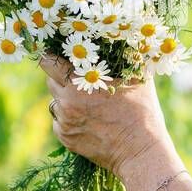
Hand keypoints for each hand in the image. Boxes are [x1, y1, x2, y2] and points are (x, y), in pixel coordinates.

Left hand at [40, 55, 172, 177]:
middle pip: (49, 80)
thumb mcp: (136, 77)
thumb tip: (117, 39)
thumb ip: (122, 58)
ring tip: (88, 103)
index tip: (57, 55)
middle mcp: (67, 101)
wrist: (140, 151)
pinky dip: (68, 119)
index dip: (51, 56)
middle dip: (60, 77)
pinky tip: (89, 121)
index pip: (48, 62)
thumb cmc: (142, 111)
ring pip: (54, 101)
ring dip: (65, 99)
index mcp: (81, 82)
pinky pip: (58, 121)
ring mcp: (64, 121)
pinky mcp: (65, 138)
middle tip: (78, 79)